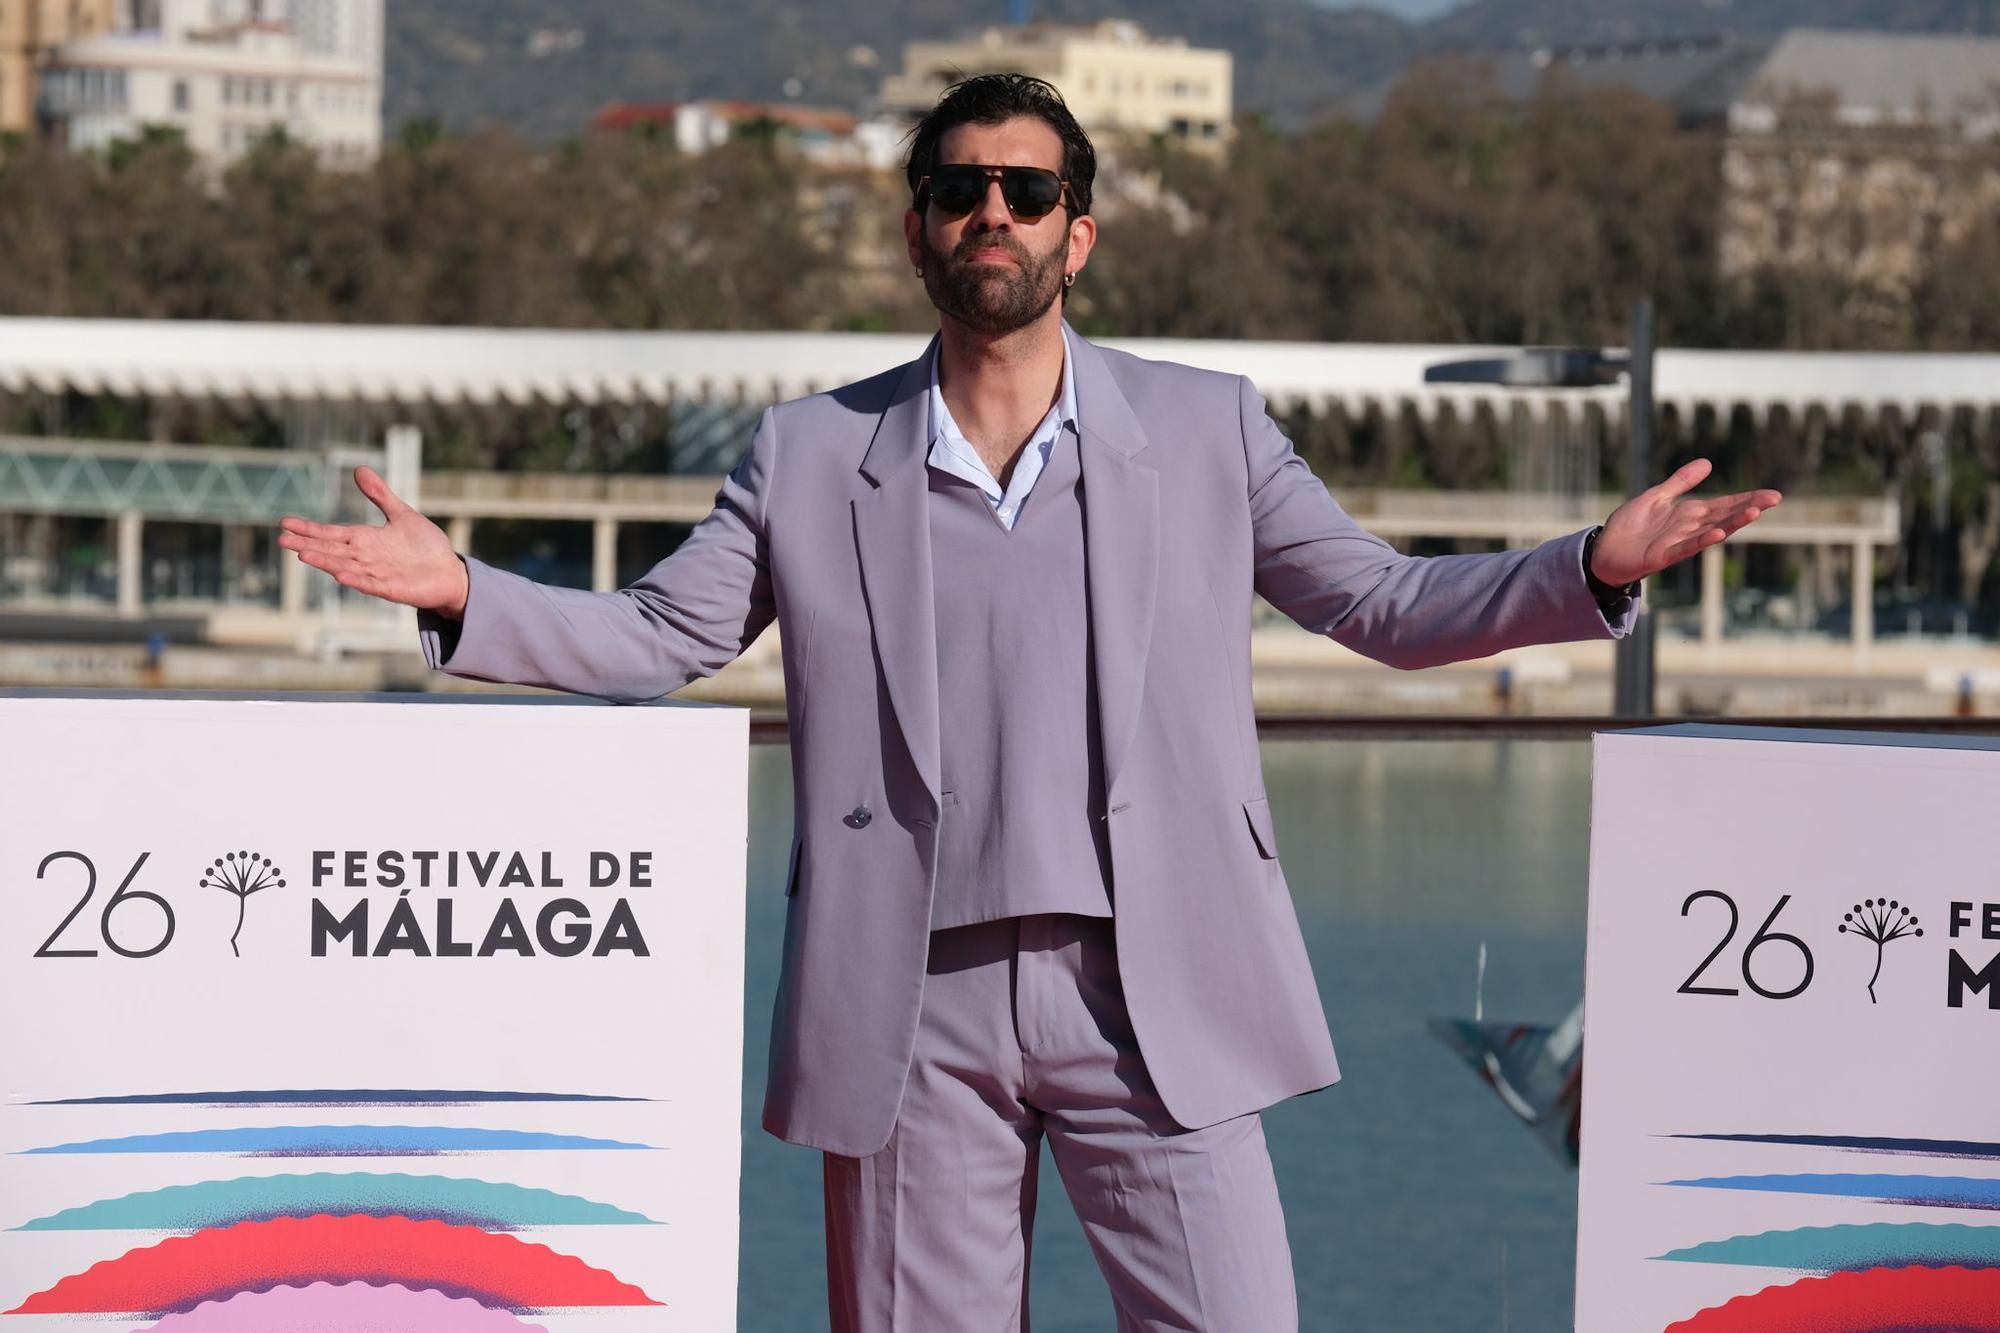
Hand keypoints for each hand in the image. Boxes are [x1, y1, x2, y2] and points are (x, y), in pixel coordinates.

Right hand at [276, 466, 469, 617]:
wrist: (450, 571)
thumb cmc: (425, 546)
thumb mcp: (401, 514)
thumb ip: (380, 495)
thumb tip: (359, 468)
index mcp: (365, 539)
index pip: (331, 533)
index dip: (309, 528)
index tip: (285, 522)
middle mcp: (366, 557)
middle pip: (331, 550)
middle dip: (308, 544)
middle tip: (281, 540)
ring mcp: (377, 574)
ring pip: (345, 567)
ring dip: (325, 562)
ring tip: (303, 554)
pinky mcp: (393, 589)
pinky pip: (371, 584)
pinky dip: (356, 580)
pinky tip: (339, 576)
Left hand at [1591, 459, 1781, 586]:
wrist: (1603, 551)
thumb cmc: (1630, 526)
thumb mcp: (1656, 497)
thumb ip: (1680, 482)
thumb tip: (1707, 462)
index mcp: (1688, 514)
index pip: (1724, 504)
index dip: (1747, 499)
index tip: (1772, 495)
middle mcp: (1688, 528)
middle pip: (1724, 516)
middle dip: (1748, 507)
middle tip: (1774, 499)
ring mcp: (1677, 542)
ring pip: (1711, 531)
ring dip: (1732, 523)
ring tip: (1754, 512)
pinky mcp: (1663, 556)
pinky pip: (1686, 547)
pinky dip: (1701, 540)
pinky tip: (1718, 534)